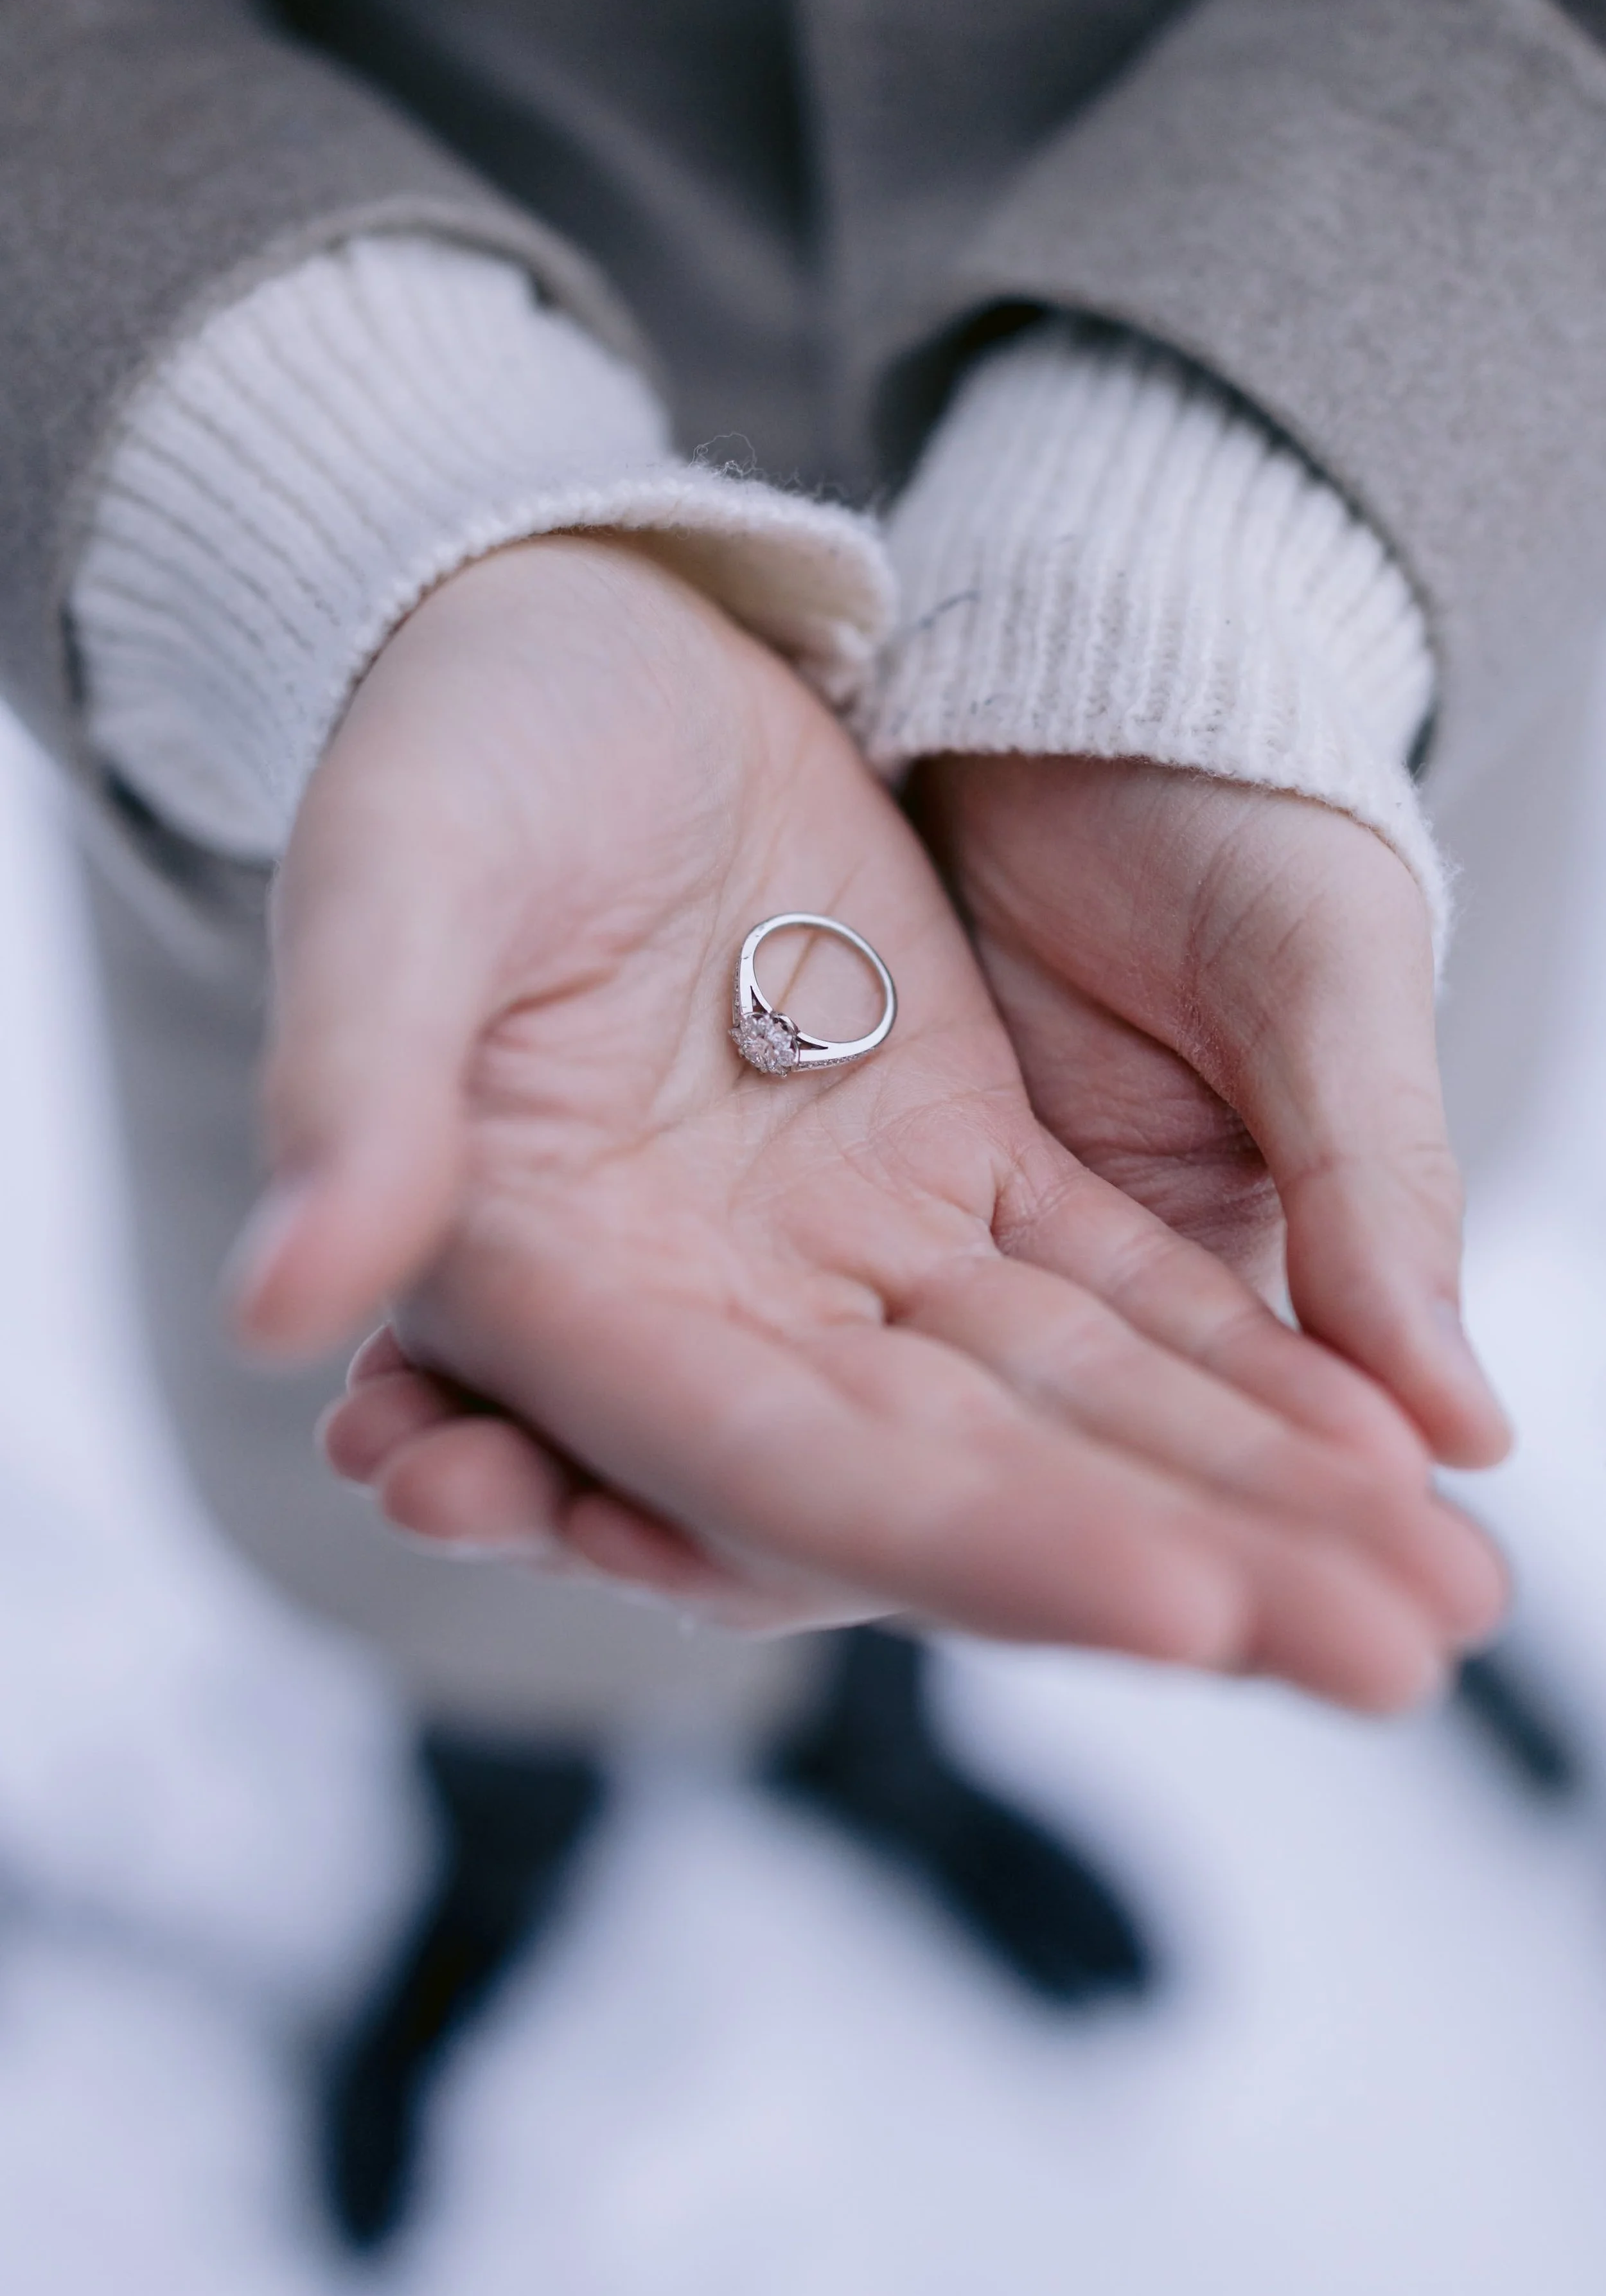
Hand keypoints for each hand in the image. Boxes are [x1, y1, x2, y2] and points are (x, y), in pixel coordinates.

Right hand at [232, 540, 1503, 1704]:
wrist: (558, 637)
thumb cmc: (448, 737)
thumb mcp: (398, 864)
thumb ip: (352, 1075)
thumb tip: (283, 1311)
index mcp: (557, 1283)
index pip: (779, 1466)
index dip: (975, 1541)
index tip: (1172, 1609)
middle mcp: (714, 1309)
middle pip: (965, 1483)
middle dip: (1180, 1573)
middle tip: (1393, 1657)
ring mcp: (845, 1247)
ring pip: (1069, 1410)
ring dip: (1251, 1506)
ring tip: (1433, 1596)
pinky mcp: (951, 1162)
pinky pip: (1108, 1295)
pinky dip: (1236, 1368)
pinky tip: (1377, 1443)